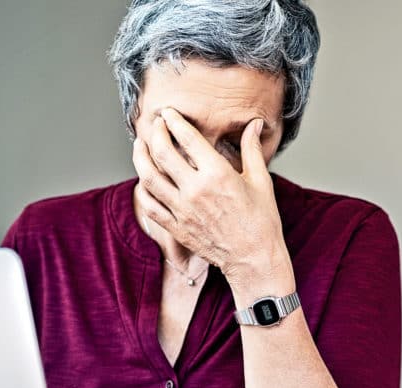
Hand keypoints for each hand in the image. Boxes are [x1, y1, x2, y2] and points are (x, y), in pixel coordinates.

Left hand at [131, 107, 293, 292]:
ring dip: (140, 158)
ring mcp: (183, 210)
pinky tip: (143, 179)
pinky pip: (150, 206)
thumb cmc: (261, 221)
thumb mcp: (260, 181)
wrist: (253, 259)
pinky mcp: (176, 227)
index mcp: (218, 174)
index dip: (174, 121)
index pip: (188, 139)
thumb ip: (251, 149)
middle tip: (155, 125)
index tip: (168, 113)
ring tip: (139, 146)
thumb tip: (254, 123)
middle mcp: (196, 190)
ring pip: (149, 178)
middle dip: (155, 134)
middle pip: (163, 153)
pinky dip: (143, 190)